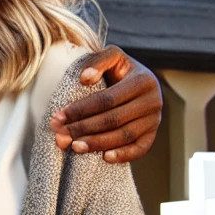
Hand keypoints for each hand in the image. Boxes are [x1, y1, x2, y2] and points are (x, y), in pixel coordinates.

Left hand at [49, 46, 161, 162]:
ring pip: (124, 136)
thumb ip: (98, 61)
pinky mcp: (152, 134)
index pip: (107, 99)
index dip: (82, 109)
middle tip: (61, 135)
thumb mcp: (111, 57)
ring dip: (98, 143)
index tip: (60, 116)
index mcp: (143, 80)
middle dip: (84, 128)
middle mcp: (152, 101)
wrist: (134, 81)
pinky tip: (104, 158)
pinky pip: (140, 149)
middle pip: (114, 119)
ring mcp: (154, 119)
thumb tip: (85, 79)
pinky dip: (123, 155)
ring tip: (74, 147)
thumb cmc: (118, 69)